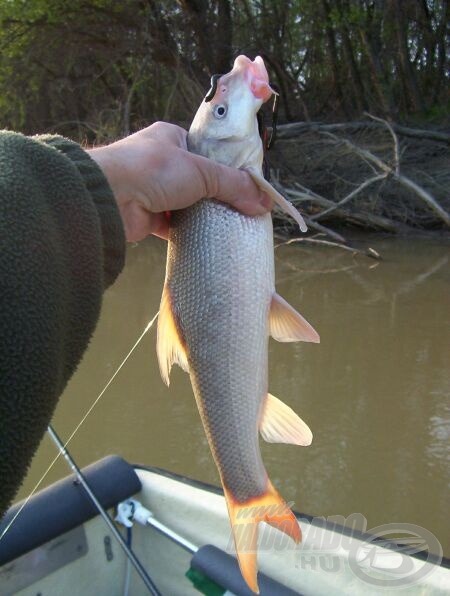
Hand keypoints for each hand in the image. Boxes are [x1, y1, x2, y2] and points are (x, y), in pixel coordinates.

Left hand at [87, 122, 271, 241]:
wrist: (108, 197)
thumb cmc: (152, 169)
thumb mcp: (200, 171)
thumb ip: (233, 185)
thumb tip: (264, 202)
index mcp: (172, 138)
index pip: (208, 150)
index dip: (229, 166)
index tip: (249, 183)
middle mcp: (162, 162)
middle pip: (201, 180)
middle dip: (220, 194)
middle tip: (245, 209)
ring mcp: (154, 191)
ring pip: (189, 204)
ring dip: (206, 214)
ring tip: (233, 226)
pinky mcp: (149, 217)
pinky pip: (176, 226)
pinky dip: (191, 233)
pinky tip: (210, 240)